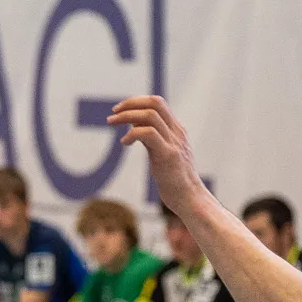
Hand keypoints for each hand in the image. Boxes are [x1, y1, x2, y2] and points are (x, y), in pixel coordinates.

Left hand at [109, 96, 203, 215]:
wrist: (190, 199)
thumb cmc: (174, 180)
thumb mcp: (162, 153)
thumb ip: (151, 138)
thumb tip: (134, 125)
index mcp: (176, 131)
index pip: (158, 103)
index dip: (137, 101)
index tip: (120, 110)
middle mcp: (177, 133)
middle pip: (155, 103)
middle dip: (130, 103)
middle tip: (113, 113)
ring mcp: (174, 143)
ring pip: (150, 115)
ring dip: (126, 116)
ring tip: (112, 124)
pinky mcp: (168, 155)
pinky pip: (148, 133)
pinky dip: (132, 133)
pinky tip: (125, 143)